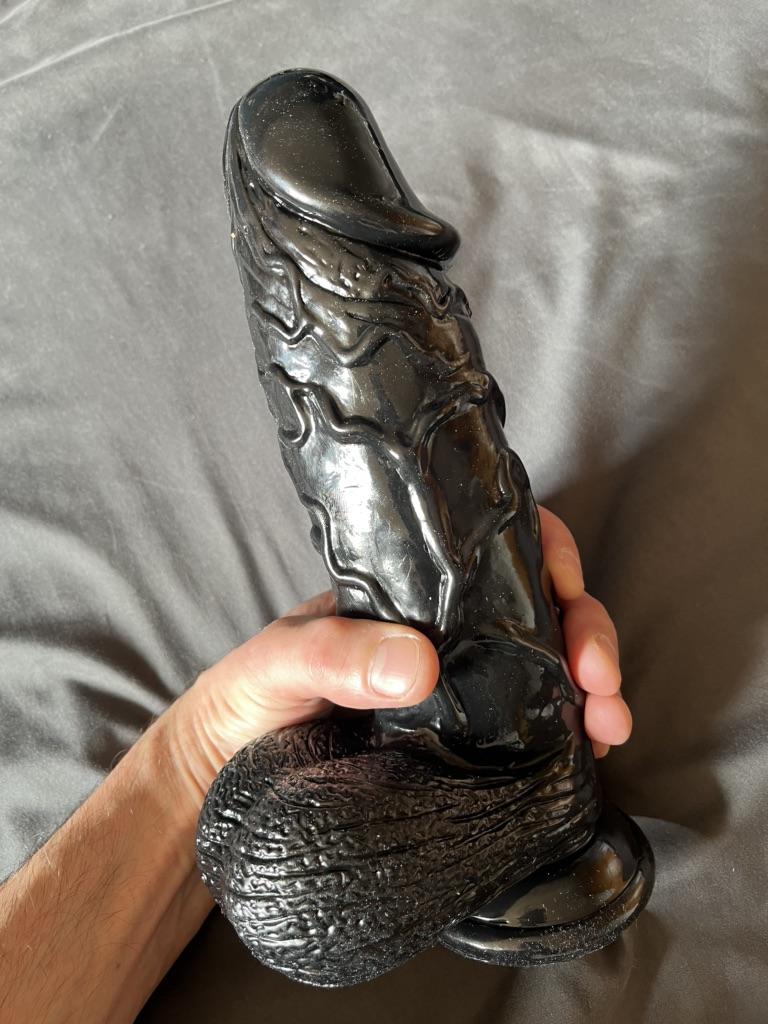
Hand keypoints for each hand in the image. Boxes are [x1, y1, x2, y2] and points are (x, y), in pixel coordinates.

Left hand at [175, 505, 630, 801]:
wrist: (228, 770)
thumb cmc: (250, 696)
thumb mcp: (279, 660)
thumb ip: (335, 653)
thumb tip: (418, 663)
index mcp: (409, 589)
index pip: (492, 546)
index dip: (547, 552)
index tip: (566, 586)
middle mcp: (446, 630)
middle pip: (541, 607)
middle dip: (589, 632)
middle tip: (598, 678)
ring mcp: (461, 685)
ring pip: (550, 667)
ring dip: (595, 687)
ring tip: (609, 725)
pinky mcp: (465, 743)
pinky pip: (532, 727)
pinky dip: (573, 734)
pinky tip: (591, 755)